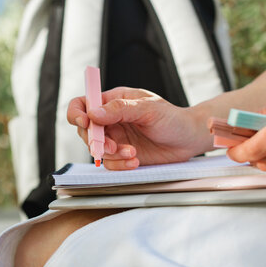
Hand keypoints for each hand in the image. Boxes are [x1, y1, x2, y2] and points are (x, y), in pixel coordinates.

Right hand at [67, 87, 209, 169]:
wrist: (188, 139)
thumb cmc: (172, 118)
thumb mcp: (148, 109)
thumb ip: (120, 109)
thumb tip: (94, 113)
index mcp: (113, 101)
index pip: (83, 103)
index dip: (77, 113)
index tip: (84, 123)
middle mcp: (111, 120)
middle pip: (85, 130)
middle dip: (95, 140)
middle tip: (110, 146)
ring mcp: (115, 138)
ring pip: (97, 149)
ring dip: (112, 154)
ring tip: (132, 152)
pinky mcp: (122, 155)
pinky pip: (110, 163)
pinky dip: (120, 164)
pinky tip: (135, 160)